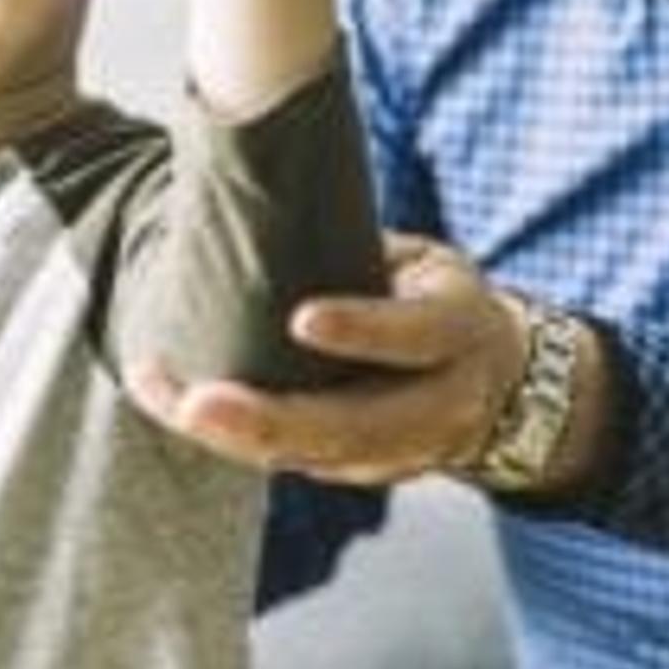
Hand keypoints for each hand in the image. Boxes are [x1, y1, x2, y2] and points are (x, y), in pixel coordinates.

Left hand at [124, 234, 520, 485]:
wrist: (501, 382)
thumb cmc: (437, 299)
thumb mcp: (425, 264)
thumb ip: (364, 253)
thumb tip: (270, 195)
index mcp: (462, 330)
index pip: (417, 333)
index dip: (363, 330)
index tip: (301, 319)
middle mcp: (444, 403)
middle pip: (356, 426)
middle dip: (271, 420)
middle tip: (197, 404)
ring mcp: (409, 451)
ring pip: (318, 457)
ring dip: (235, 436)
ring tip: (167, 399)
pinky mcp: (370, 473)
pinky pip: (299, 463)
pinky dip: (236, 440)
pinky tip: (175, 406)